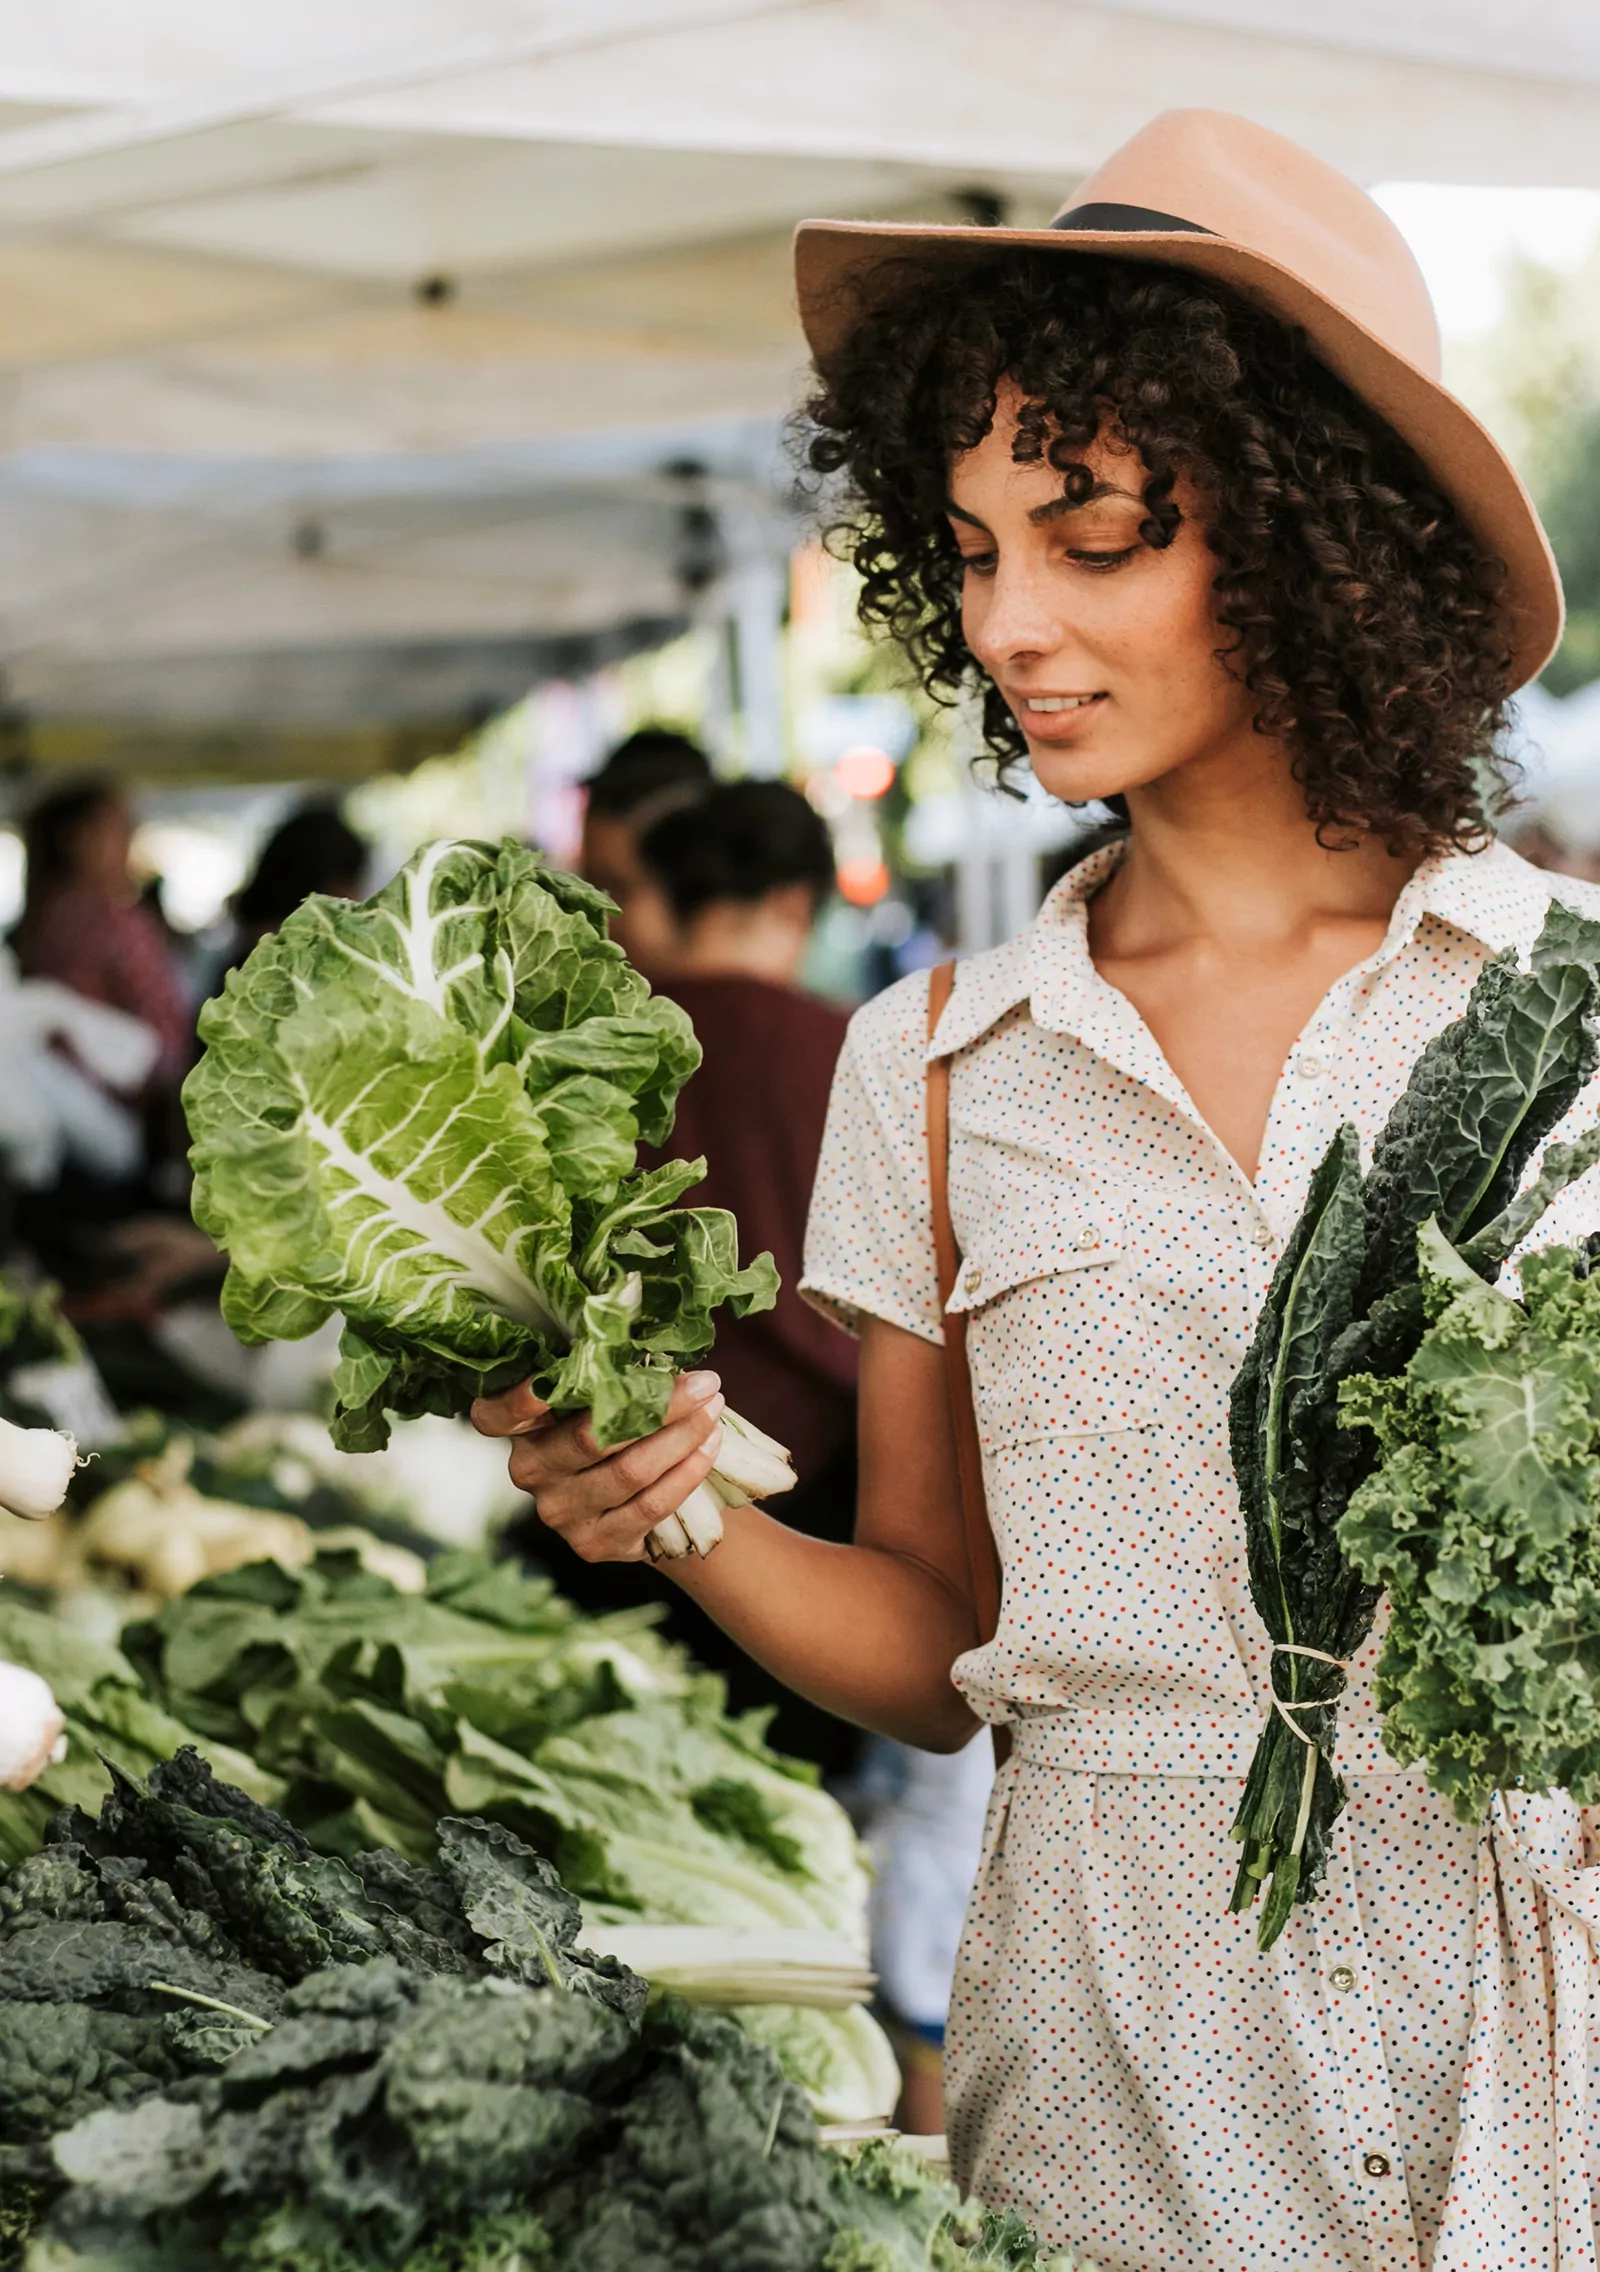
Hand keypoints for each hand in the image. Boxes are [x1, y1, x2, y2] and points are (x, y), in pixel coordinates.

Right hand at [470, 1370, 724, 1562]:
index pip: (496, 1415)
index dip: (517, 1402)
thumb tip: (659, 1342)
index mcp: (520, 1429)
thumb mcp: (597, 1403)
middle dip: (657, 1405)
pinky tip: (709, 1448)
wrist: (636, 1508)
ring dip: (682, 1437)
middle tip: (704, 1383)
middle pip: (590, 1437)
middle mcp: (530, 1471)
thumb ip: (605, 1377)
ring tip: (714, 1410)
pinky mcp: (592, 1543)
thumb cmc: (614, 1430)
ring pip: (627, 1471)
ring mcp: (559, 1512)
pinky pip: (648, 1506)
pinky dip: (685, 1473)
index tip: (547, 1381)